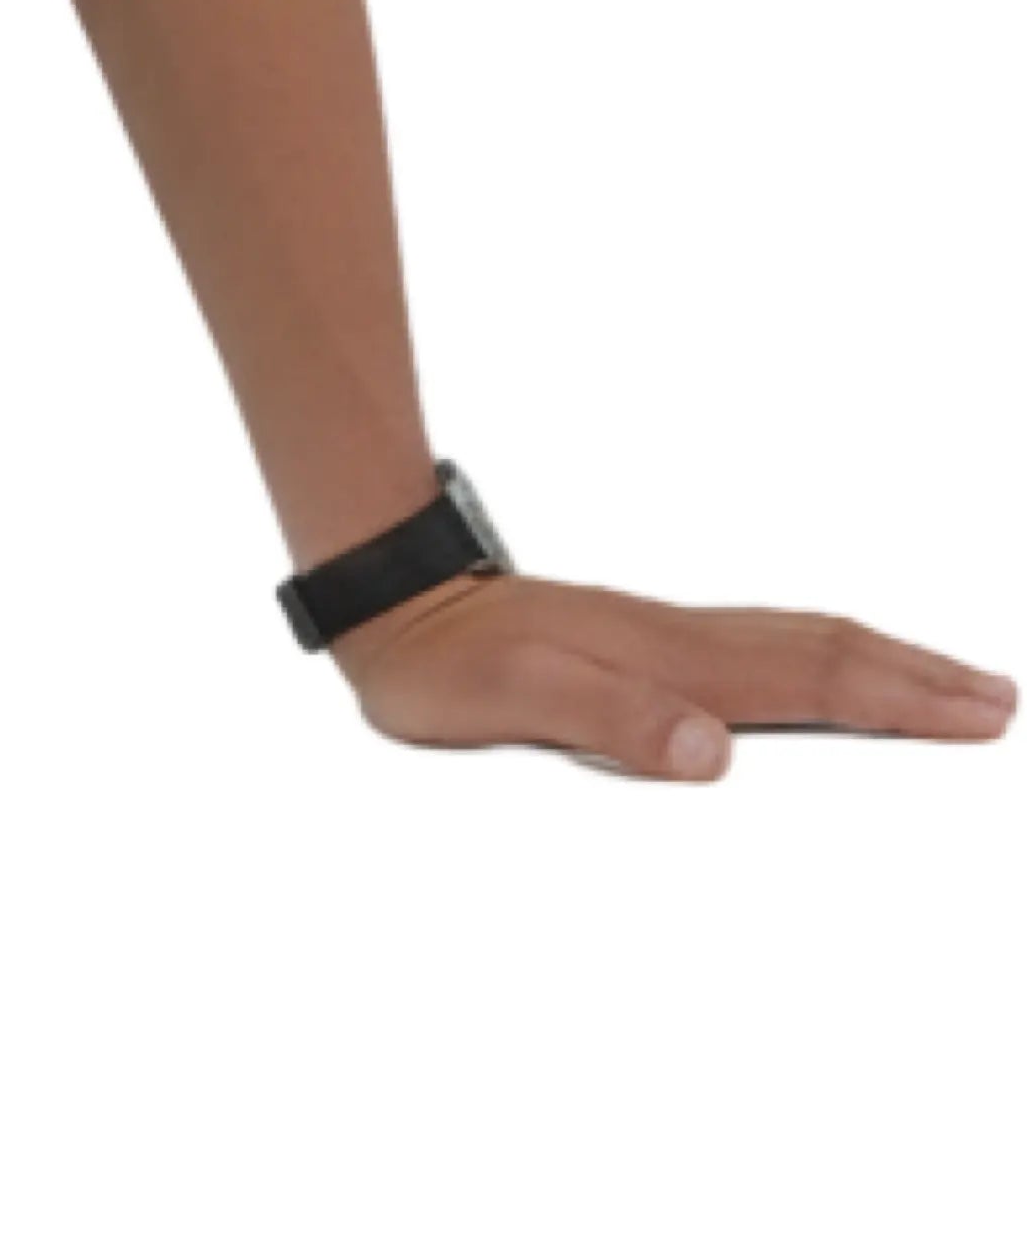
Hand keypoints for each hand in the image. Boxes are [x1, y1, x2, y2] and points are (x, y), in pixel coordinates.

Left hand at [327, 563, 1018, 778]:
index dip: (900, 699)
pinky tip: (821, 679)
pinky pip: (755, 649)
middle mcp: (678, 640)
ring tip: (943, 682)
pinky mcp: (639, 644)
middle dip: (916, 676)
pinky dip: (817, 662)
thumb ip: (612, 722)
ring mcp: (662, 637)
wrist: (386, 599)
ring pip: (793, 642)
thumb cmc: (443, 664)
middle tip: (999, 697)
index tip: (984, 712)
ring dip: (876, 662)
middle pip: (821, 650)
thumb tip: (714, 752)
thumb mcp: (514, 702)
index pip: (809, 680)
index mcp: (670, 661)